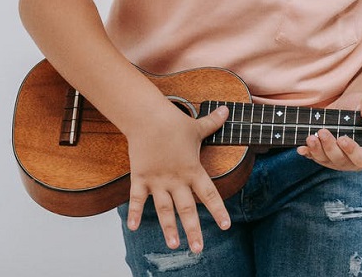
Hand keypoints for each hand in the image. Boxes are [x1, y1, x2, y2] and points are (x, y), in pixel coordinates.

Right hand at [125, 105, 230, 252]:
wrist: (147, 117)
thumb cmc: (173, 122)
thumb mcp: (198, 125)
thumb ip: (214, 122)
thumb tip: (228, 110)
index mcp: (193, 170)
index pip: (209, 194)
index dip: (218, 210)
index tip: (225, 226)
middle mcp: (176, 179)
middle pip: (187, 209)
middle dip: (193, 230)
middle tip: (198, 249)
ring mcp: (158, 180)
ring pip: (164, 209)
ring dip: (169, 228)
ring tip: (173, 245)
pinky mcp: (141, 177)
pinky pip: (136, 199)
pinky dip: (134, 213)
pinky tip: (133, 228)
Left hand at [296, 92, 361, 170]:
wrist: (349, 105)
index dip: (352, 151)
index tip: (342, 139)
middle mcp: (353, 159)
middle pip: (341, 161)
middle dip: (330, 148)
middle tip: (322, 132)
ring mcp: (337, 159)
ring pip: (326, 160)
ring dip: (317, 151)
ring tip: (310, 138)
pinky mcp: (324, 155)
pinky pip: (315, 157)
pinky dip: (308, 153)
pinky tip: (301, 148)